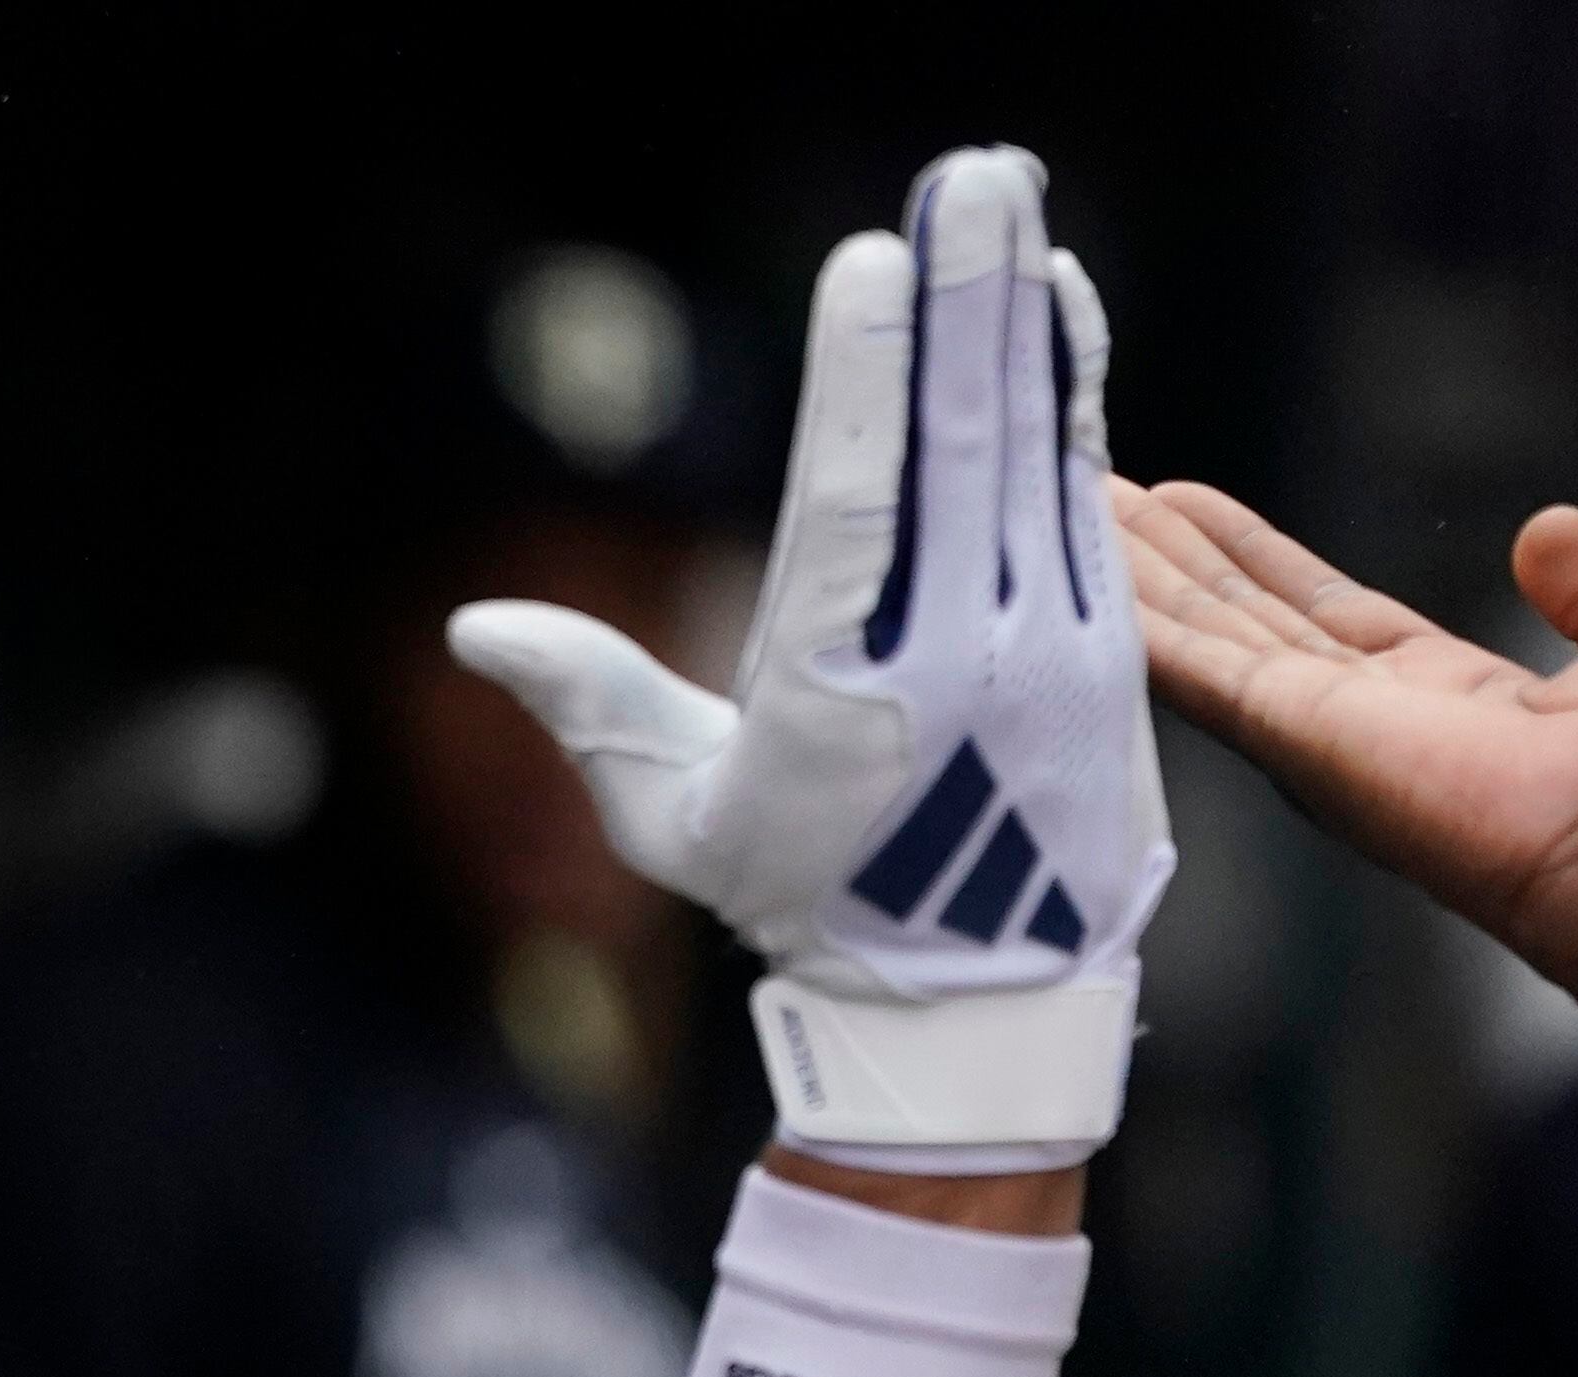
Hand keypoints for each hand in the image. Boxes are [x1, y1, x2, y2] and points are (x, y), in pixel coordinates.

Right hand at [450, 148, 1169, 1164]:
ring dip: (1019, 316)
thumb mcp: (673, 821)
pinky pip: (1083, 494)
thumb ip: (588, 706)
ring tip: (1011, 198)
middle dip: (963, 300)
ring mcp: (1041, 651)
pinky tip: (1058, 302)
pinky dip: (1069, 392)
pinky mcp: (1102, 648)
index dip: (865, 380)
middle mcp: (953, 664)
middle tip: (973, 173)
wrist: (975, 1002)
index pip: (854, 510)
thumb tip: (475, 628)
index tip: (873, 264)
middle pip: (958, 450)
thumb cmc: (803, 902)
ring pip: (1030, 454)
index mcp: (835, 696)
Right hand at [1121, 482, 1577, 991]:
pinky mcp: (1308, 740)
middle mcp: (1365, 722)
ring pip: (1205, 640)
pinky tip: (1086, 578)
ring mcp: (1327, 736)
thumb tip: (1545, 532)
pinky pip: (1204, 673)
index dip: (1250, 558)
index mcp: (1441, 699)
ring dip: (1131, 577)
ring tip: (1066, 508)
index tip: (1184, 506)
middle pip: (1238, 622)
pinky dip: (1140, 626)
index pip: (1318, 614)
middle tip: (1091, 491)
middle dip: (1164, 559)